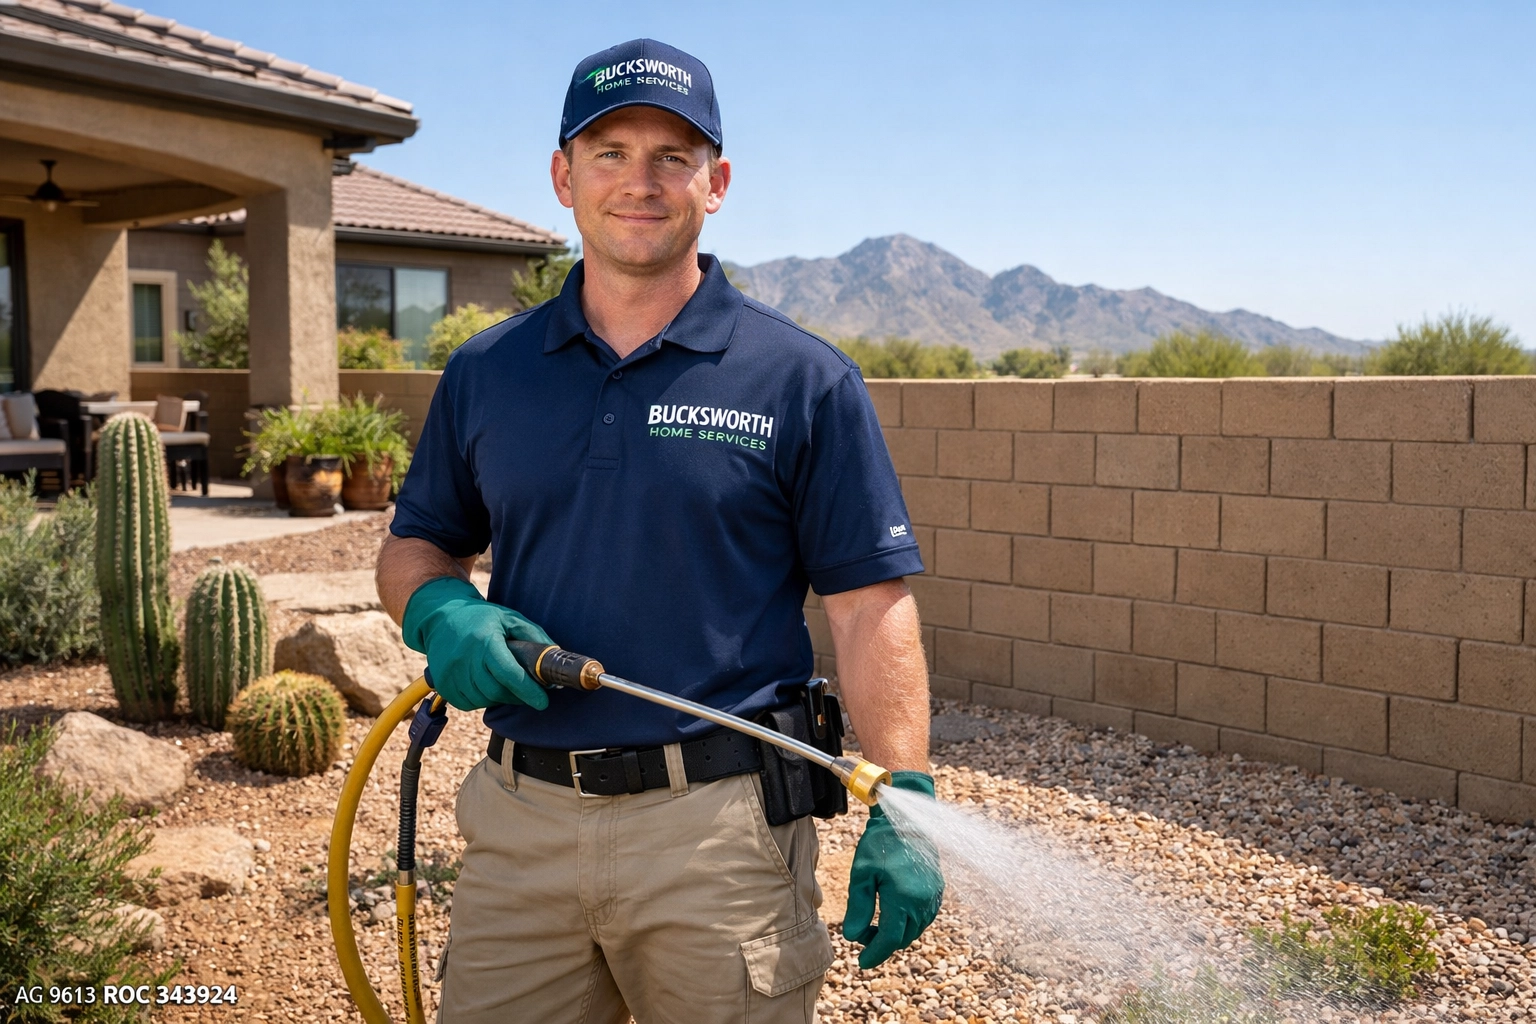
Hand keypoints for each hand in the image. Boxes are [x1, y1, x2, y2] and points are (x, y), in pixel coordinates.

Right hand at [401, 576, 553, 711]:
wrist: (441, 616)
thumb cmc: (481, 617)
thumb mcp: (510, 618)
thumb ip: (534, 636)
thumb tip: (554, 658)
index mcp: (485, 642)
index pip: (509, 674)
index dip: (528, 691)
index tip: (543, 701)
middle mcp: (465, 660)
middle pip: (497, 691)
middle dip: (517, 695)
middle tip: (528, 691)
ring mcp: (451, 674)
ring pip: (483, 700)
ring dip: (500, 698)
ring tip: (505, 684)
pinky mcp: (443, 684)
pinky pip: (468, 703)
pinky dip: (481, 700)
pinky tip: (486, 686)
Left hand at [842, 770, 944, 968]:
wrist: (905, 818)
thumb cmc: (880, 844)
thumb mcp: (861, 874)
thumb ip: (858, 907)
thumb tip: (852, 937)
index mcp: (903, 900)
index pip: (889, 940)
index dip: (874, 954)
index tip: (862, 963)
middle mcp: (923, 903)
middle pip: (902, 938)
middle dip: (882, 943)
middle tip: (862, 935)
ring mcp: (933, 897)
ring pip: (914, 930)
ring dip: (896, 934)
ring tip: (875, 923)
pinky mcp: (937, 890)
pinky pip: (923, 918)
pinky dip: (908, 923)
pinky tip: (893, 912)